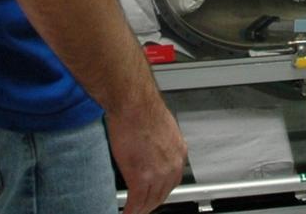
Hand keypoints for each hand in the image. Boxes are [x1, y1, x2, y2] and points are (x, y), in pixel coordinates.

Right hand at [106, 95, 186, 213]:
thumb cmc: (140, 106)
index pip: (172, 179)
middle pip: (162, 194)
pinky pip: (136, 201)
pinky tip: (127, 212)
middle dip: (152, 203)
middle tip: (142, 207)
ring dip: (141, 209)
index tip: (154, 194)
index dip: (160, 189)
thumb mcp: (160, 125)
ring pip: (150, 200)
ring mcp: (157, 174)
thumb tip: (151, 145)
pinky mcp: (141, 177)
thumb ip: (159, 140)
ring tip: (134, 212)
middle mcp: (172, 165)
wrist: (132, 103)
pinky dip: (131, 210)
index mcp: (178, 151)